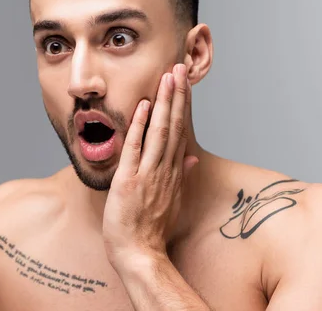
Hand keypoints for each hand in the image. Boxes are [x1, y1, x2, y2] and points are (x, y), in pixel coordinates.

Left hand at [103, 64, 198, 262]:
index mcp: (173, 173)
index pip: (180, 131)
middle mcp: (165, 169)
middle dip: (176, 95)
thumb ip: (181, 178)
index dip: (181, 105)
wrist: (140, 254)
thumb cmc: (152, 230)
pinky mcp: (130, 180)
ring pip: (159, 132)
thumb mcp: (172, 202)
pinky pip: (135, 149)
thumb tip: (191, 159)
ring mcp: (148, 174)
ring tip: (168, 77)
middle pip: (173, 125)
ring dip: (163, 103)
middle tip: (178, 68)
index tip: (182, 83)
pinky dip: (139, 127)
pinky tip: (142, 106)